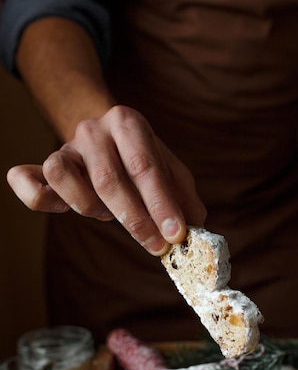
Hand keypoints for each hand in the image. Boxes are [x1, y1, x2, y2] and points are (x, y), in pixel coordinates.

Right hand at [7, 105, 206, 253]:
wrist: (106, 134)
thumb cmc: (141, 158)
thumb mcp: (169, 169)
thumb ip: (183, 196)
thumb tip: (196, 227)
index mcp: (128, 123)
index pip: (145, 167)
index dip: (161, 204)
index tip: (176, 235)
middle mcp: (93, 129)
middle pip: (108, 179)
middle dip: (136, 220)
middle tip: (156, 246)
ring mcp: (66, 146)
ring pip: (63, 176)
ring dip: (88, 207)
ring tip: (107, 214)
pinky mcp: (46, 165)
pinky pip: (29, 181)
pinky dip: (35, 196)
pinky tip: (59, 209)